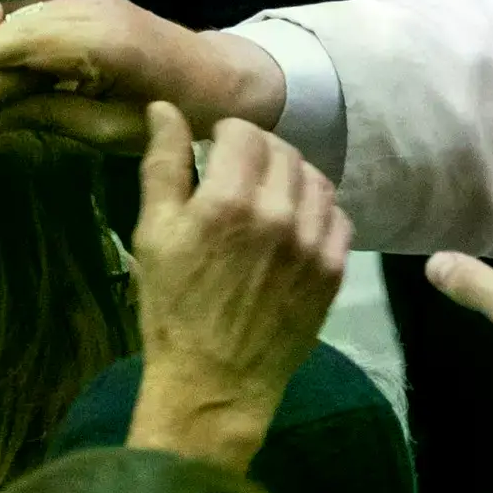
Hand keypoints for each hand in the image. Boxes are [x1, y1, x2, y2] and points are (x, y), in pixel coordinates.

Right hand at [0, 0, 285, 146]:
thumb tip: (1, 109)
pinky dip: (15, 36)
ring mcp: (91, 0)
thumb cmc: (177, 115)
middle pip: (14, 26)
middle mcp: (89, 10)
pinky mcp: (93, 1)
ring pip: (25, 19)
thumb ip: (55, 113)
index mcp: (97, 41)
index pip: (16, 44)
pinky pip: (42, 18)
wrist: (223, 78)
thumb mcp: (114, 129)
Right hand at [127, 104, 352, 469]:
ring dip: (292, 177)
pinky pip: (339, 217)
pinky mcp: (334, 271)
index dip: (226, 134)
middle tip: (240, 172)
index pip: (244, 132)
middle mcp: (279, 215)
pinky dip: (318, 211)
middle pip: (283, 151)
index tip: (215, 150)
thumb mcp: (153, 233)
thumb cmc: (173, 308)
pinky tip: (295, 224)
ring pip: (316, 180)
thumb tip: (165, 109)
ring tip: (269, 195)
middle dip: (259, 152)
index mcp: (229, 201)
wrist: (214, 382)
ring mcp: (313, 244)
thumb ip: (163, 165)